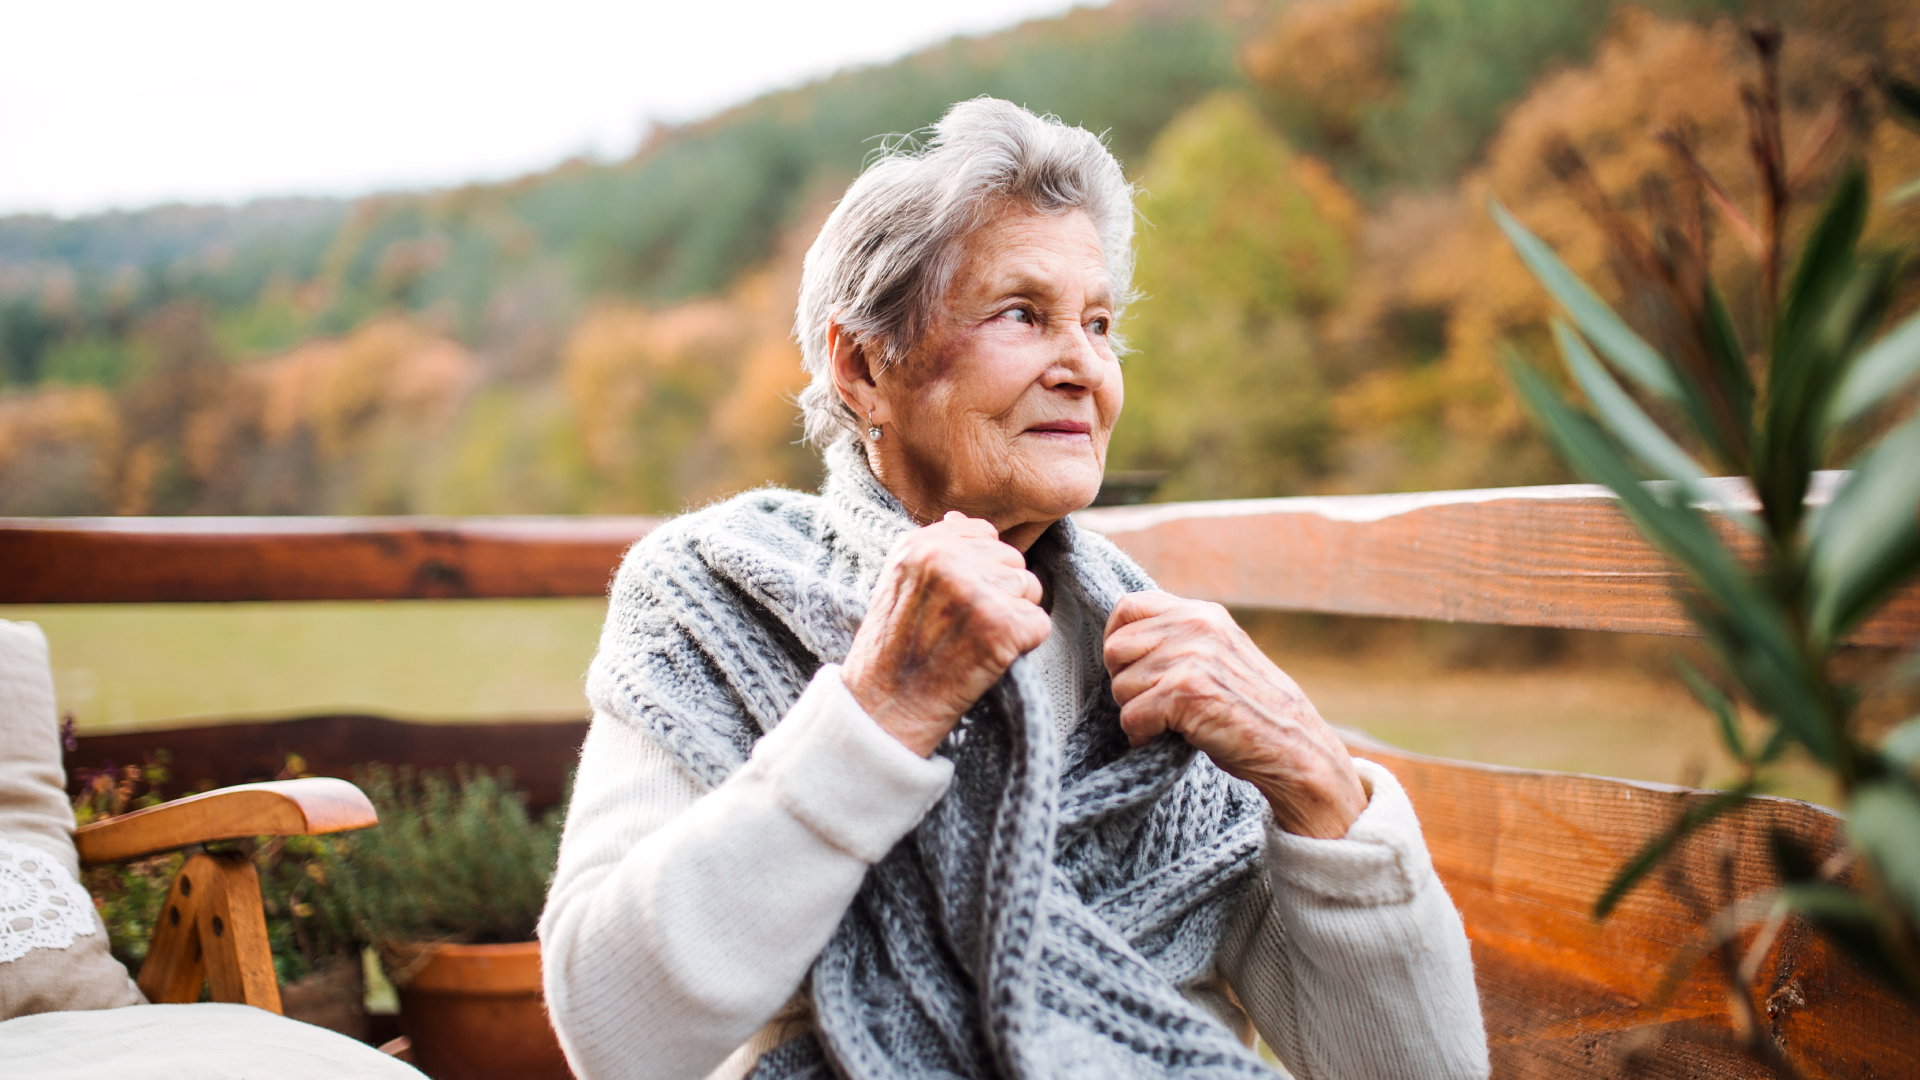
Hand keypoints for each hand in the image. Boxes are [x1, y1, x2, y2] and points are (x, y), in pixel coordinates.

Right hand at [843, 512, 1051, 755]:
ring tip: (971, 643)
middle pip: (1013, 561)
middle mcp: (946, 560)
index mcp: (920, 544)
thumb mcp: (899, 585)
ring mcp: (974, 592)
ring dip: (1012, 619)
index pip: (985, 534)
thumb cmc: (894, 652)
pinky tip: (986, 659)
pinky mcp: (1000, 626)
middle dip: (1000, 594)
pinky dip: (1022, 646)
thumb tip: (963, 518)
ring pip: (1031, 588)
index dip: (980, 571)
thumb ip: (934, 549)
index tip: (953, 604)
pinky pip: (1039, 623)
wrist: (885, 710)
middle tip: (962, 629)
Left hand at [1103, 591, 1366, 837]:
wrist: (1293, 747)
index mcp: (1202, 613)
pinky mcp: (1186, 692)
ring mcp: (1192, 657)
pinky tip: (1166, 739)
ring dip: (1136, 713)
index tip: (1131, 670)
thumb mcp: (1217, 656)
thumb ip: (1178, 640)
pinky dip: (1142, 736)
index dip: (1117, 640)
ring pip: (1121, 686)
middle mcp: (1196, 626)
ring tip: (1169, 724)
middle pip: (1115, 648)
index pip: (1129, 607)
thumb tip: (1116, 642)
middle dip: (1124, 683)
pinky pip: (1132, 716)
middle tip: (1152, 705)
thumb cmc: (1249, 709)